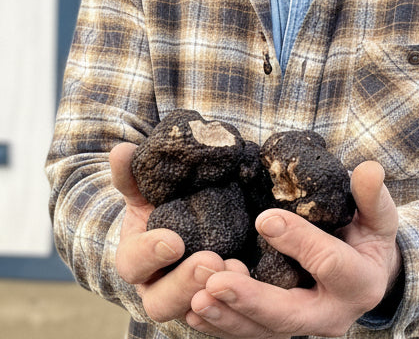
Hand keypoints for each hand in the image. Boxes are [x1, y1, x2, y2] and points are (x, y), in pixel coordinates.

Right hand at [110, 142, 241, 323]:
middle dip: (186, 283)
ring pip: (193, 311)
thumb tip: (121, 151)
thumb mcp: (146, 189)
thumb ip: (133, 174)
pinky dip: (236, 302)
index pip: (133, 264)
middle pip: (161, 302)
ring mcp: (185, 300)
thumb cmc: (160, 204)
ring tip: (238, 269)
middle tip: (213, 261)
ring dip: (214, 294)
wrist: (183, 219)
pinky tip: (253, 280)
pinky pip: (223, 312)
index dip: (151, 255)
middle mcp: (156, 286)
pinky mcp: (214, 302)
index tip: (174, 241)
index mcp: (136, 259)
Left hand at [187, 161, 400, 337]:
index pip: (328, 263)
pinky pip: (250, 333)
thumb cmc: (368, 236)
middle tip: (216, 283)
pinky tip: (193, 310)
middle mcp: (331, 314)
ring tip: (197, 297)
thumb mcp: (377, 215)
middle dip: (252, 300)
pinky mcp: (280, 328)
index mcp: (359, 282)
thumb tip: (368, 169)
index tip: (264, 218)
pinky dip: (222, 324)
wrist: (365, 271)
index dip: (298, 241)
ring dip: (228, 316)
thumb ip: (372, 196)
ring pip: (263, 331)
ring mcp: (304, 325)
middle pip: (289, 315)